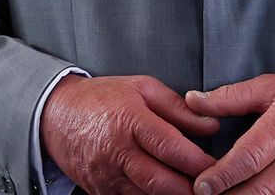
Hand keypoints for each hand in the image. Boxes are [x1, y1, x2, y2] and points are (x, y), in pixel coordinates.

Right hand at [41, 75, 219, 194]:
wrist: (55, 116)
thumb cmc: (102, 98)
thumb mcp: (141, 89)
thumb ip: (179, 109)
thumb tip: (212, 126)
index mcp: (129, 121)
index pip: (171, 148)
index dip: (199, 162)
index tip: (219, 166)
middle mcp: (116, 152)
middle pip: (163, 182)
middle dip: (192, 188)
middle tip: (213, 187)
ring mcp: (106, 176)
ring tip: (193, 189)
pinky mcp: (100, 192)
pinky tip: (168, 191)